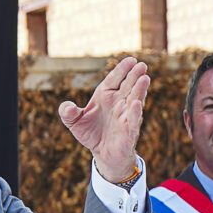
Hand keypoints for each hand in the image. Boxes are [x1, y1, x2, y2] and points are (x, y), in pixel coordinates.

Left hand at [59, 56, 149, 182]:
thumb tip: (67, 106)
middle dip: (134, 76)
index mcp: (105, 96)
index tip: (130, 60)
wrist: (102, 153)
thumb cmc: (90, 133)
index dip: (121, 70)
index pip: (114, 79)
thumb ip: (67, 112)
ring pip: (135, 99)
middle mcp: (118, 103)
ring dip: (139, 89)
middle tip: (141, 65)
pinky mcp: (129, 131)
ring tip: (144, 78)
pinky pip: (133, 120)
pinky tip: (136, 103)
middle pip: (127, 86)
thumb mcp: (74, 122)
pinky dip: (135, 112)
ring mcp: (125, 116)